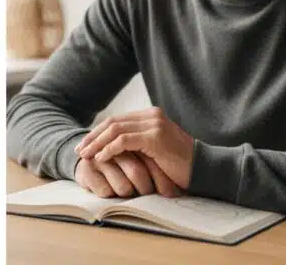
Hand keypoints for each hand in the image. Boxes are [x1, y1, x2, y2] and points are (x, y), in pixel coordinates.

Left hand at [75, 107, 195, 188]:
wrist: (206, 169)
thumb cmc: (180, 165)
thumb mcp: (155, 150)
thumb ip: (138, 143)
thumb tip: (110, 148)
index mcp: (150, 116)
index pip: (116, 121)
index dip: (97, 133)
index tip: (84, 146)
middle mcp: (151, 116)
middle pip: (112, 123)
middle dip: (92, 137)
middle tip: (78, 151)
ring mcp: (154, 124)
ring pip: (115, 130)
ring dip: (96, 144)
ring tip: (85, 156)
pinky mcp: (155, 137)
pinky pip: (124, 141)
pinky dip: (109, 149)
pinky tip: (100, 159)